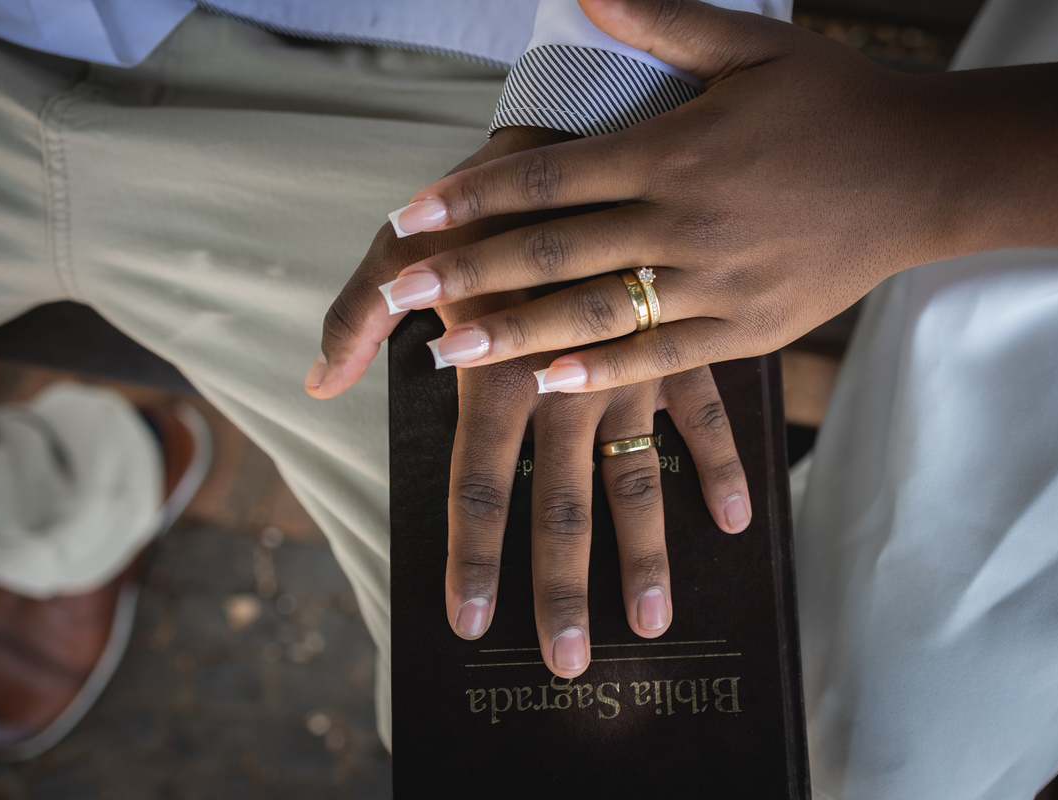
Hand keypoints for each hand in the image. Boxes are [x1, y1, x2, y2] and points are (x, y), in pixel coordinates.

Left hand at [305, 127, 751, 677]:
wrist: (582, 125)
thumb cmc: (482, 193)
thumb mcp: (398, 243)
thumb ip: (355, 316)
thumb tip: (319, 382)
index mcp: (493, 372)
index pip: (476, 489)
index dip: (471, 561)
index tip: (471, 628)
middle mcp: (562, 385)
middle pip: (560, 509)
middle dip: (561, 590)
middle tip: (569, 662)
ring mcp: (627, 368)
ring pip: (638, 481)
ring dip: (647, 555)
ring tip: (654, 621)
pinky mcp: (679, 340)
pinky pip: (707, 414)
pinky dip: (720, 465)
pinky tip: (738, 519)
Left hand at [370, 0, 1057, 391]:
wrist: (926, 171)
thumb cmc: (836, 102)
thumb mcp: (751, 46)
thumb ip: (659, 20)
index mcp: (673, 149)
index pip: (547, 176)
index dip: (471, 198)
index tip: (409, 218)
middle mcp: (683, 220)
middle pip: (553, 251)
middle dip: (468, 272)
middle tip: (398, 294)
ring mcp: (714, 282)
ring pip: (595, 313)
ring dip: (514, 333)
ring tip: (447, 351)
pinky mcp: (745, 329)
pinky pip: (660, 357)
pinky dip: (601, 372)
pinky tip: (545, 384)